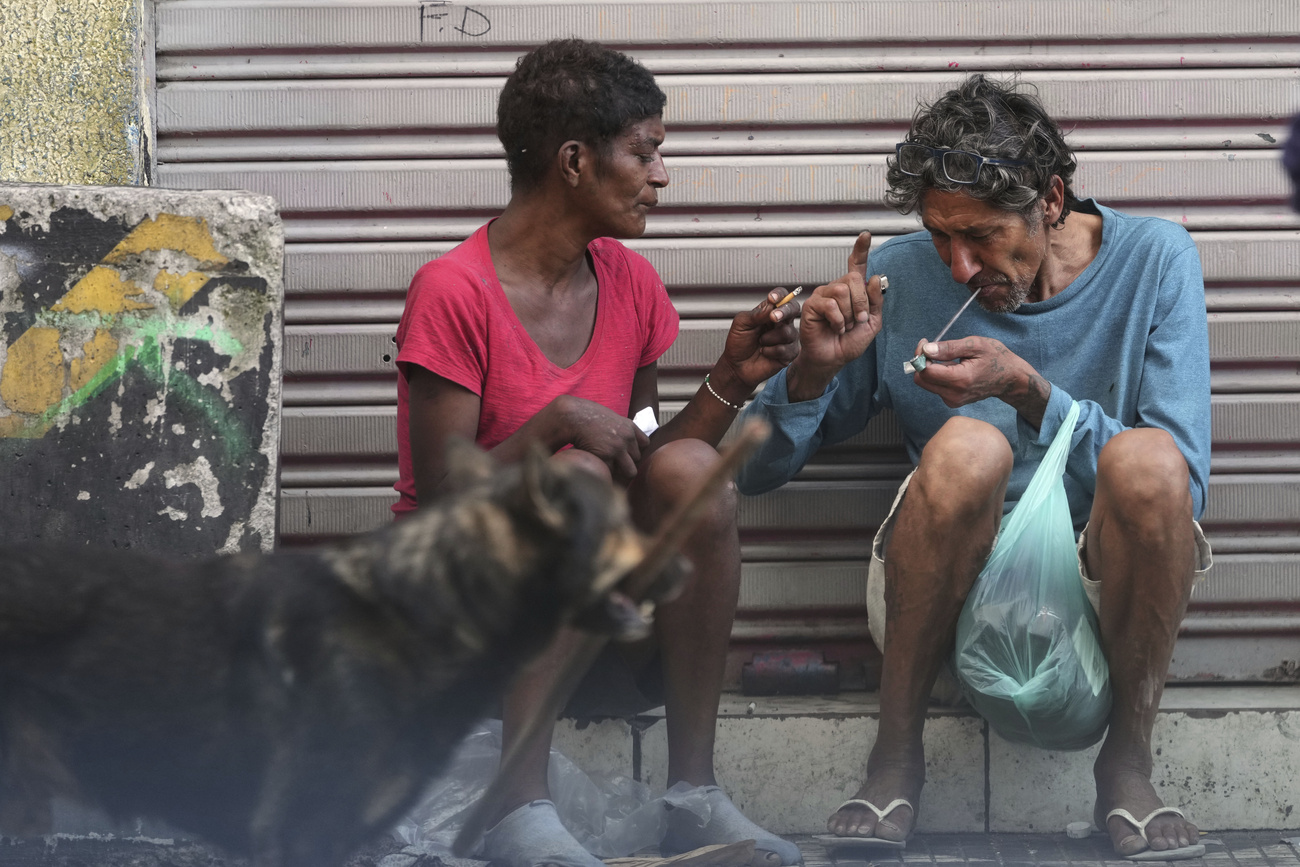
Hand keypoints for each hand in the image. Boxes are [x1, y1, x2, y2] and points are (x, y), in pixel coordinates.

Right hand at [548, 395, 648, 482]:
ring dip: (619, 470)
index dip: (634, 449)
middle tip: (613, 461)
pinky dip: (605, 471)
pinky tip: (597, 465)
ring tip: (606, 466)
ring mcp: (618, 448)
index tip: (625, 452)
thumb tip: (621, 441)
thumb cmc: (586, 416)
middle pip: (638, 459)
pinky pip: (612, 472)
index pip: (645, 444)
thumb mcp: (610, 418)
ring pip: (630, 471)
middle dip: (627, 461)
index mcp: (629, 426)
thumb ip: (619, 429)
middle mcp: (627, 437)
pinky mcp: (606, 456)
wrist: (573, 415)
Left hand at [719, 288, 801, 388]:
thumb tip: (772, 306)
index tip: (772, 298)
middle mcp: (781, 323)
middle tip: (773, 318)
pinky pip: (786, 349)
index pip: (782, 297)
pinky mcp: (789, 353)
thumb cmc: (738, 344)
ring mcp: (787, 338)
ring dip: (770, 338)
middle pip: (793, 309)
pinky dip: (772, 351)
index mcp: (769, 312)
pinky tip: (764, 352)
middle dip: (784, 311)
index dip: (780, 295)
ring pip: (788, 332)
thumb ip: (757, 314)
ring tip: (760, 342)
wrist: (736, 366)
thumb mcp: (741, 323)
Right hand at [787, 231, 883, 401]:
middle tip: (858, 321)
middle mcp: (837, 288)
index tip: (865, 235)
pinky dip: (838, 320)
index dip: (861, 249)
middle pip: (853, 279)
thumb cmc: (849, 342)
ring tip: (845, 326)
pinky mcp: (812, 305)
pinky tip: (835, 328)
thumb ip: (876, 301)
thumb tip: (874, 278)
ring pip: (842, 291)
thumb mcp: (872, 323)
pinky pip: (830, 304)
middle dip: (861, 302)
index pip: (856, 265)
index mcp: (852, 291)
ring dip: (849, 314)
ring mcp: (823, 295)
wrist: (833, 359)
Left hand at [911, 336, 1050, 425]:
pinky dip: (937, 375)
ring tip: (947, 358)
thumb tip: (926, 350)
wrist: (1010, 379)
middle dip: (922, 362)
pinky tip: (952, 368)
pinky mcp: (952, 402)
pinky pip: (935, 387)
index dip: (920, 356)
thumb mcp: (975, 345)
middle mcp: (954, 394)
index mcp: (960, 379)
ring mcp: (953, 401)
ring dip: (929, 368)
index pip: (925, 371)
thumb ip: (949, 348)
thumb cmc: (996, 358)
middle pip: (922, 379)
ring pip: (927, 383)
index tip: (925, 343)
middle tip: (932, 348)